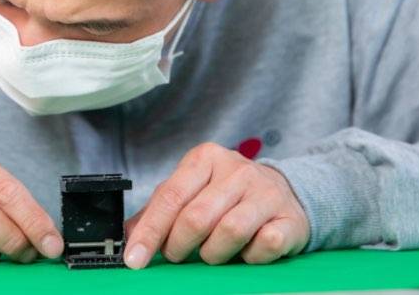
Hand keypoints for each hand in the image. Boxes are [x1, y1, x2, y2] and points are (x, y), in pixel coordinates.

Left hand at [123, 142, 308, 268]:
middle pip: (197, 217)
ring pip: (229, 232)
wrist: (284, 192)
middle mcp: (237, 170)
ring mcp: (266, 192)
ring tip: (211, 253)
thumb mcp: (192, 191)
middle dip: (179, 246)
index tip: (135, 259)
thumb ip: (159, 211)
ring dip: (213, 254)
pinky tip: (245, 252)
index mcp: (205, 159)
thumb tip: (129, 236)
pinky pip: (264, 245)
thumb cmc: (228, 195)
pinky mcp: (290, 217)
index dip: (150, 231)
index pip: (170, 196)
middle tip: (177, 255)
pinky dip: (249, 257)